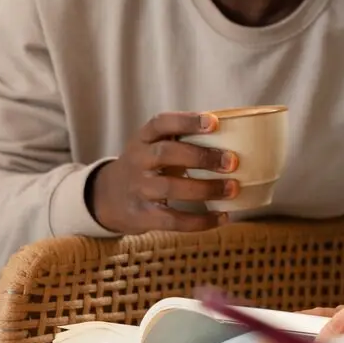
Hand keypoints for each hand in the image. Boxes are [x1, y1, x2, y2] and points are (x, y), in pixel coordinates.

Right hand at [89, 111, 238, 233]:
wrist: (105, 199)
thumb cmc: (147, 166)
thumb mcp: (154, 146)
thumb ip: (184, 140)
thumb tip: (238, 138)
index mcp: (144, 138)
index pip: (161, 123)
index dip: (187, 121)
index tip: (214, 122)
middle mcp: (137, 160)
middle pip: (166, 154)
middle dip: (201, 157)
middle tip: (232, 161)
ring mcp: (137, 188)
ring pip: (170, 187)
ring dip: (205, 189)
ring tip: (232, 189)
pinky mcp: (141, 215)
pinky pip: (171, 219)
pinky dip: (199, 221)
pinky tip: (222, 217)